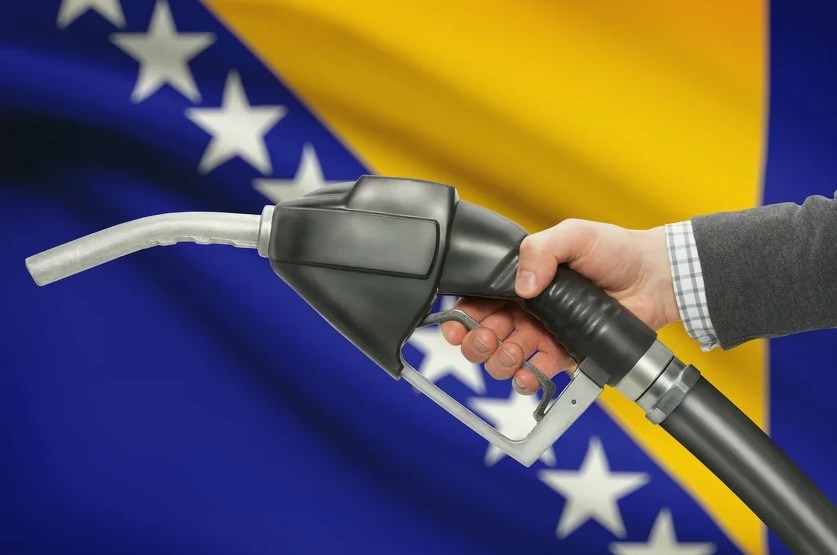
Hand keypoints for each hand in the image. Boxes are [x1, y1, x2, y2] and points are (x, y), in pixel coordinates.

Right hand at [441, 219, 678, 393]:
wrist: (654, 277)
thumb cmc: (615, 251)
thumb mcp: (573, 235)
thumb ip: (540, 249)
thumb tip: (522, 285)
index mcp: (520, 281)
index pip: (477, 302)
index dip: (461, 316)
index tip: (456, 325)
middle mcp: (527, 311)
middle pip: (484, 335)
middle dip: (477, 342)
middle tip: (487, 338)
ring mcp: (544, 335)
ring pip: (505, 358)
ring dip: (500, 361)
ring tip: (513, 352)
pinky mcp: (566, 355)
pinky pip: (537, 375)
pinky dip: (527, 379)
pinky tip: (528, 373)